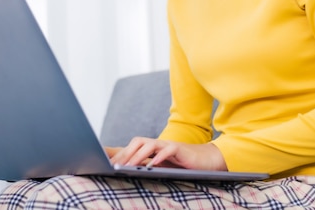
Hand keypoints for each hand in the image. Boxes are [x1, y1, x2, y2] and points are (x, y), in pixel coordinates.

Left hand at [107, 137, 227, 170]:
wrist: (206, 160)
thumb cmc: (182, 165)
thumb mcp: (162, 167)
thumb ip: (148, 167)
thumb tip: (129, 173)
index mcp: (153, 149)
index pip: (133, 147)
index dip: (121, 154)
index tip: (108, 164)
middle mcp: (159, 144)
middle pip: (138, 141)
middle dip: (126, 153)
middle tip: (115, 165)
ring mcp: (169, 145)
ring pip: (150, 144)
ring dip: (138, 155)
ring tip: (129, 165)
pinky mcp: (180, 149)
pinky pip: (168, 150)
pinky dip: (159, 156)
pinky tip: (153, 165)